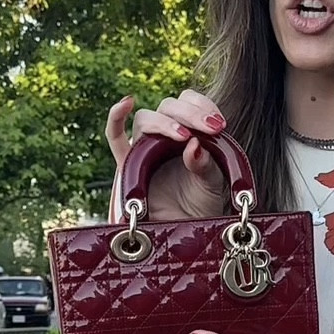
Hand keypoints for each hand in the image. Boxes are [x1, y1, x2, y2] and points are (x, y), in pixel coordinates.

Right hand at [105, 90, 227, 221]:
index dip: (202, 106)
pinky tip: (126, 102)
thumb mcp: (213, 184)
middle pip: (168, 106)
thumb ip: (206, 165)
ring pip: (146, 118)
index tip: (219, 123)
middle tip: (210, 128)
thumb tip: (193, 145)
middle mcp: (165, 136)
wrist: (186, 232)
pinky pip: (114, 137)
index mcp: (189, 132)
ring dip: (164, 122)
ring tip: (184, 136)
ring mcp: (145, 148)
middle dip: (190, 113)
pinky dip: (116, 117)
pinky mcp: (127, 165)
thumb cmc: (201, 206)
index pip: (189, 102)